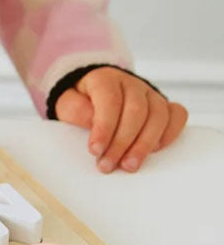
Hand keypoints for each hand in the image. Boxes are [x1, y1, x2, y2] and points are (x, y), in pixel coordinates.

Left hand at [54, 66, 187, 172]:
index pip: (110, 100)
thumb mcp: (67, 102)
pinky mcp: (164, 105)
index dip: (104, 127)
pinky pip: (177, 115)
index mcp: (106, 79)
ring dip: (144, 144)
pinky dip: (170, 134)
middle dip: (122, 142)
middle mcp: (132, 84)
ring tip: (129, 165)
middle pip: (136, 110)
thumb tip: (91, 121)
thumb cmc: (81, 101)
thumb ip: (74, 109)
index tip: (94, 151)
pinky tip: (155, 151)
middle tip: (108, 165)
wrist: (95, 93)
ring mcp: (151, 94)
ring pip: (158, 115)